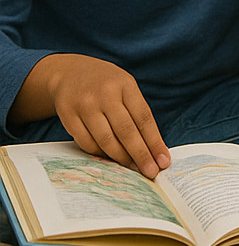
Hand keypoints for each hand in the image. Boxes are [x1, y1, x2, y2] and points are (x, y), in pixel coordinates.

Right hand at [45, 54, 170, 177]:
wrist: (70, 73)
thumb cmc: (106, 84)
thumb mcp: (126, 87)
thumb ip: (137, 112)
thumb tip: (152, 147)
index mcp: (125, 86)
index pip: (143, 118)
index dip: (154, 142)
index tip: (164, 161)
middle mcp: (105, 95)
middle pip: (126, 131)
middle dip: (140, 155)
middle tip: (151, 173)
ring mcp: (84, 105)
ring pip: (105, 140)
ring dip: (121, 158)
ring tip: (133, 169)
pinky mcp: (68, 116)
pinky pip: (86, 142)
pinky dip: (99, 154)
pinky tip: (110, 160)